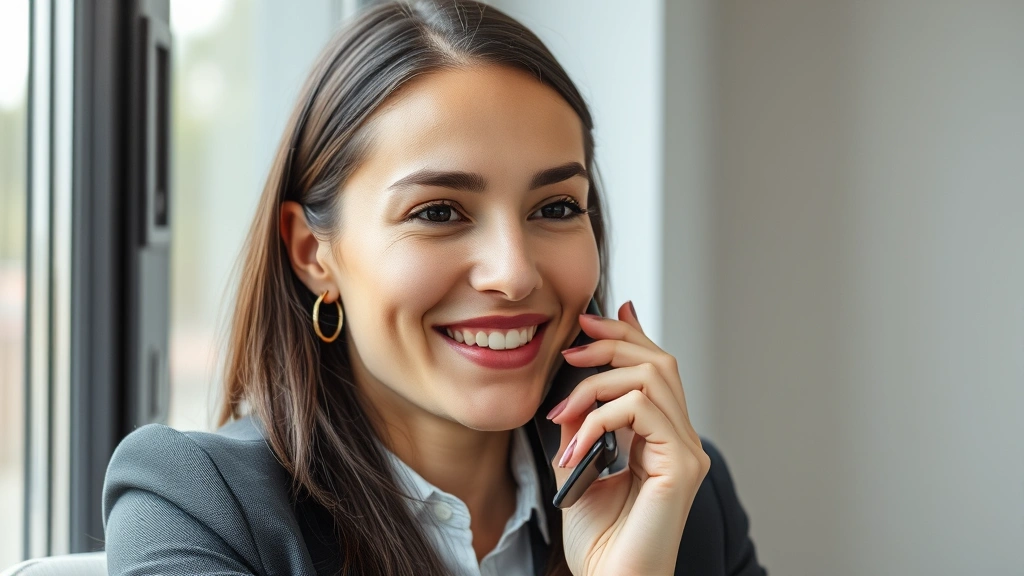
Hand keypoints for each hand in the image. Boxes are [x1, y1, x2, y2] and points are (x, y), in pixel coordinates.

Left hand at [546, 301, 709, 575]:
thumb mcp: (580, 465)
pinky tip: (576, 443)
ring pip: (652, 376)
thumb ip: (583, 424)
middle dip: (612, 343)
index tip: (591, 321)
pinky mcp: (682, 466)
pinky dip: (600, 416)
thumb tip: (573, 383)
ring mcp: (687, 452)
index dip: (627, 336)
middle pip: (660, 361)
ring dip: (596, 384)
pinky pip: (641, 409)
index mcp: (662, 439)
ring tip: (562, 413)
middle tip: (571, 349)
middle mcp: (681, 441)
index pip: (655, 370)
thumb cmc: (597, 541)